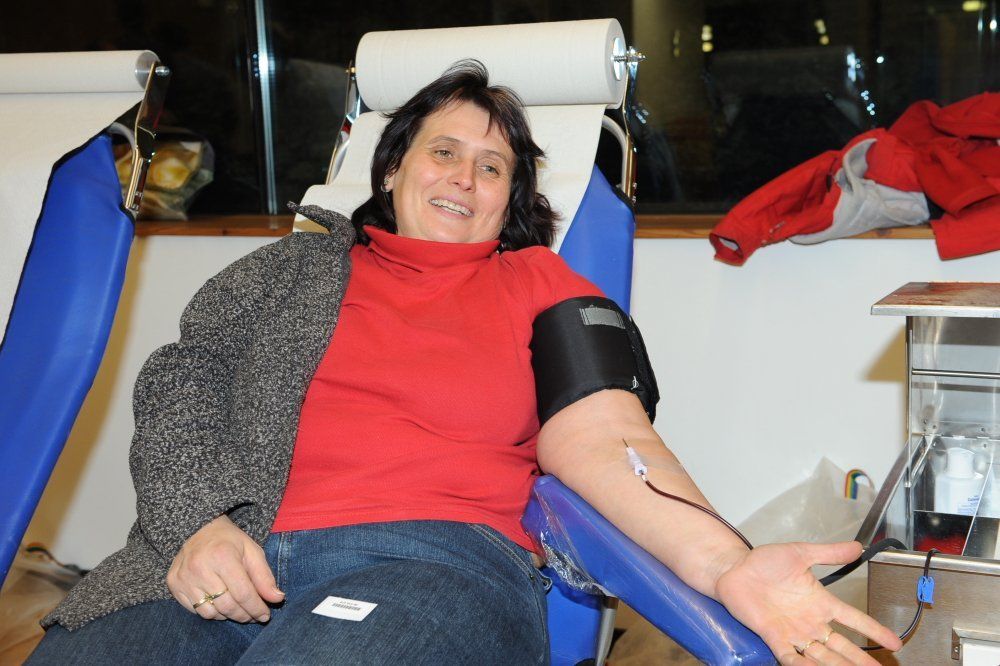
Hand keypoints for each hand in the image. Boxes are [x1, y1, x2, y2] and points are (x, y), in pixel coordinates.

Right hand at [167, 515, 284, 622]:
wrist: (198, 529)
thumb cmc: (229, 541)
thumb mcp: (252, 551)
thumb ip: (265, 576)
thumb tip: (277, 599)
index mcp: (223, 556)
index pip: (243, 594)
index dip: (257, 608)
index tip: (265, 615)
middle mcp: (200, 568)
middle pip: (227, 606)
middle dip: (244, 615)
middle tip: (254, 616)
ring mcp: (184, 577)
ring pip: (210, 613)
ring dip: (228, 616)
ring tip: (238, 609)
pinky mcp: (173, 584)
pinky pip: (195, 610)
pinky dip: (211, 612)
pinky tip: (220, 603)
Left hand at [714, 541, 902, 663]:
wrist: (734, 569)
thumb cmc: (764, 562)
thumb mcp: (801, 553)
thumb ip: (829, 553)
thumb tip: (857, 546)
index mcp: (821, 602)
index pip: (854, 620)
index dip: (874, 630)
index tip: (895, 644)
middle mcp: (810, 621)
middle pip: (842, 646)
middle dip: (861, 660)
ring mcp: (793, 632)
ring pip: (822, 657)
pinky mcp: (774, 637)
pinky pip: (792, 658)